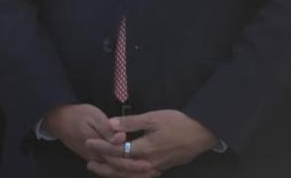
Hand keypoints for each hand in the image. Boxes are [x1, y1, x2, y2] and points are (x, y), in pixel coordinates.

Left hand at [87, 110, 216, 174]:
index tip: (88, 143)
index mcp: (146, 149)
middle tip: (89, 163)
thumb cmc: (178, 123)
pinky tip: (123, 175)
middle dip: (105, 166)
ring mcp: (157, 168)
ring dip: (115, 175)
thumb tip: (110, 124)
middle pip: (123, 168)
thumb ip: (131, 122)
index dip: (102, 148)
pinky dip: (130, 177)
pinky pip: (142, 177)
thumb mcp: (153, 118)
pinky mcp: (163, 169)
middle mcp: (150, 162)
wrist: (201, 133)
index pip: (118, 151)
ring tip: (101, 171)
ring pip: (132, 176)